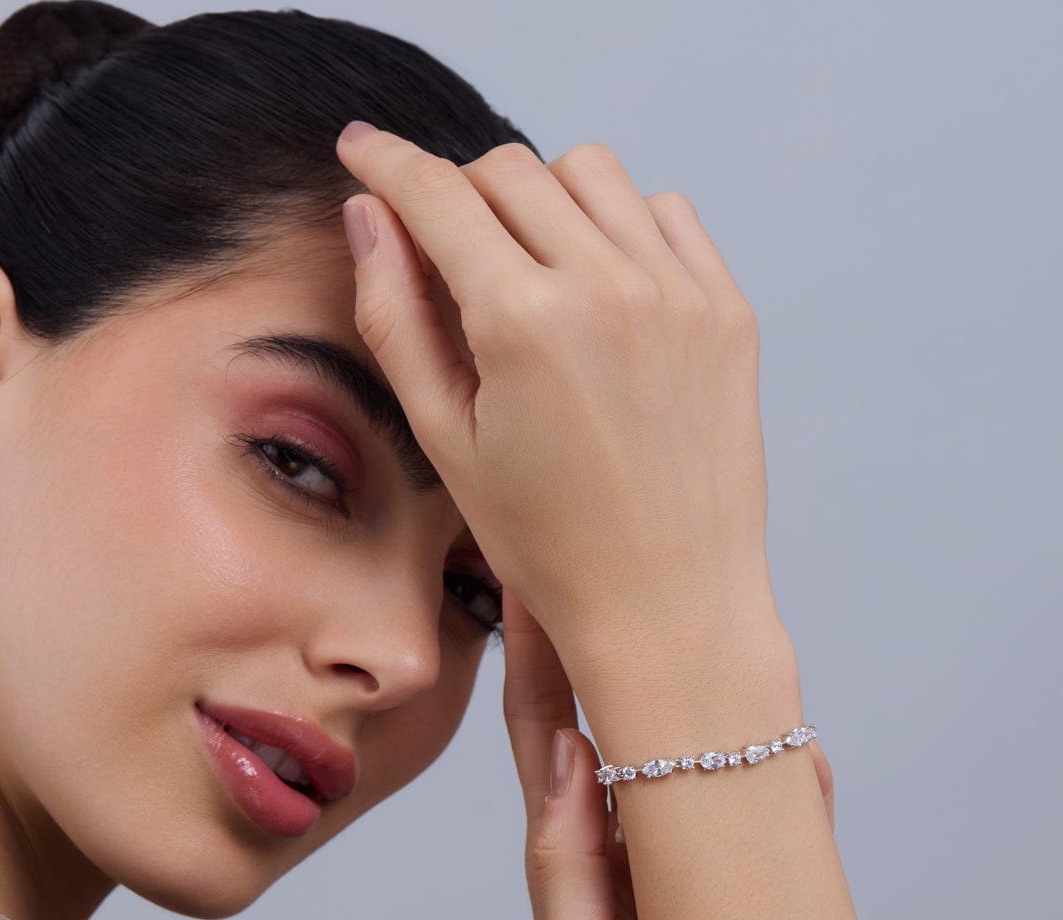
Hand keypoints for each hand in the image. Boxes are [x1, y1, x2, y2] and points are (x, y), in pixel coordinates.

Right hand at [335, 123, 776, 648]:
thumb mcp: (446, 439)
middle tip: (446, 246)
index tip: (361, 147)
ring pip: (591, 174)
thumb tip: (367, 216)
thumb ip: (395, 316)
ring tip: (529, 270)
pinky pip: (665, 213)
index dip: (386, 162)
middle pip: (510, 170)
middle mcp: (607, 286)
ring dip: (542, 198)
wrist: (669, 602)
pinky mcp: (726, 311)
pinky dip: (620, 223)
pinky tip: (600, 284)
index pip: (437, 196)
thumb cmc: (548, 542)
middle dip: (460, 190)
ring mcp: (679, 292)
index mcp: (523, 322)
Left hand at [502, 588, 836, 919]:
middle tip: (631, 573)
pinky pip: (767, 831)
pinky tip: (801, 755)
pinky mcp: (738, 904)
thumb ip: (567, 861)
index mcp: (571, 849)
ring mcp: (685, 869)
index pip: (550, 730)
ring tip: (719, 637)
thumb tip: (565, 748)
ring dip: (709, 705)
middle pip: (627, 727)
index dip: (538, 656)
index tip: (531, 580)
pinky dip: (786, 787)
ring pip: (700, 765)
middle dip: (625, 651)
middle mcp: (627, 843)